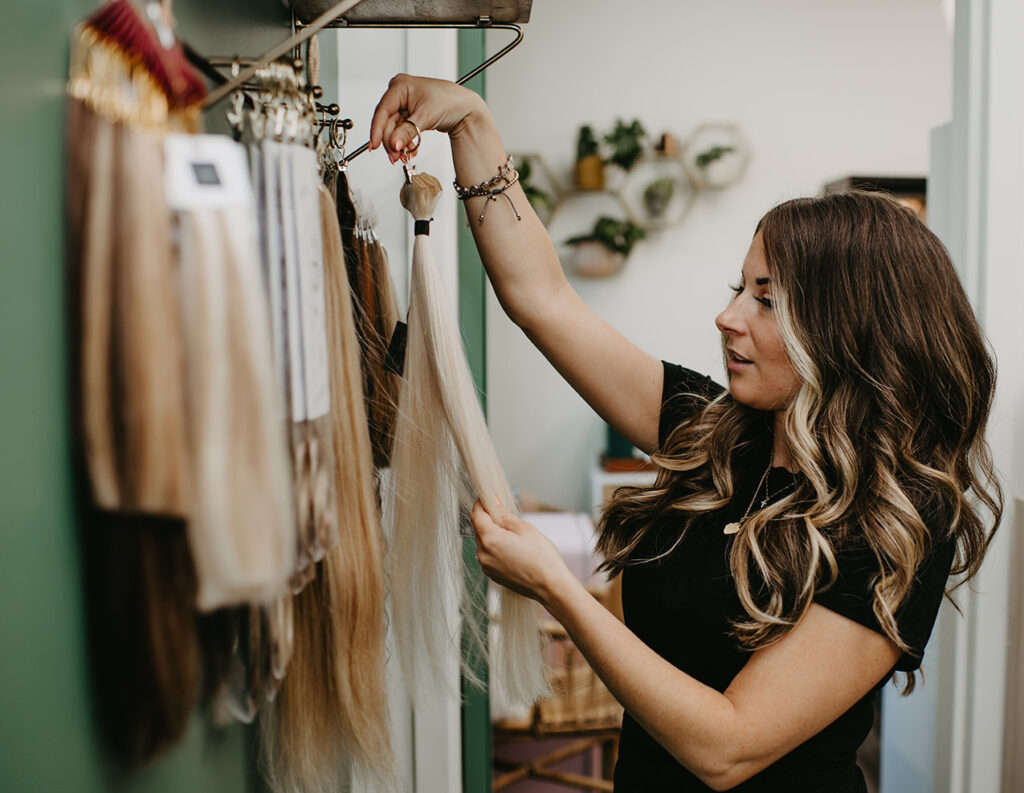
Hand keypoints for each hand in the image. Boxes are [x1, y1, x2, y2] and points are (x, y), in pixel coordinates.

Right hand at [369, 73, 488, 162]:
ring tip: (405, 155)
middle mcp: (400, 94)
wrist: (465, 109)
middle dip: (391, 141)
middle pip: (387, 122)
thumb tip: (393, 143)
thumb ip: (407, 131)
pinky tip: (410, 149)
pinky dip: (405, 142)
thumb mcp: (426, 116)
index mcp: (400, 86)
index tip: (375, 145)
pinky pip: (401, 131)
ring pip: (394, 129)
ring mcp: (404, 105)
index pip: (383, 110)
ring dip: (398, 145)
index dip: (377, 130)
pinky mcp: (410, 115)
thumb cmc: (450, 101)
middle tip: (395, 156)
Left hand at [470, 499, 574, 606]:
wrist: (550, 586)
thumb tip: (494, 505)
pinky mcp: (493, 575)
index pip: (476, 515)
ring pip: (483, 543)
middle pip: (479, 529)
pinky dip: (496, 548)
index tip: (488, 498)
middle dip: (488, 519)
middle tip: (504, 513)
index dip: (481, 504)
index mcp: (490, 540)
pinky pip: (489, 556)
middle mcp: (484, 555)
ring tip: (512, 533)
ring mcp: (487, 567)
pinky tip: (512, 547)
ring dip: (492, 534)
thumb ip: (505, 516)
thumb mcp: (525, 529)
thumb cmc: (542, 558)